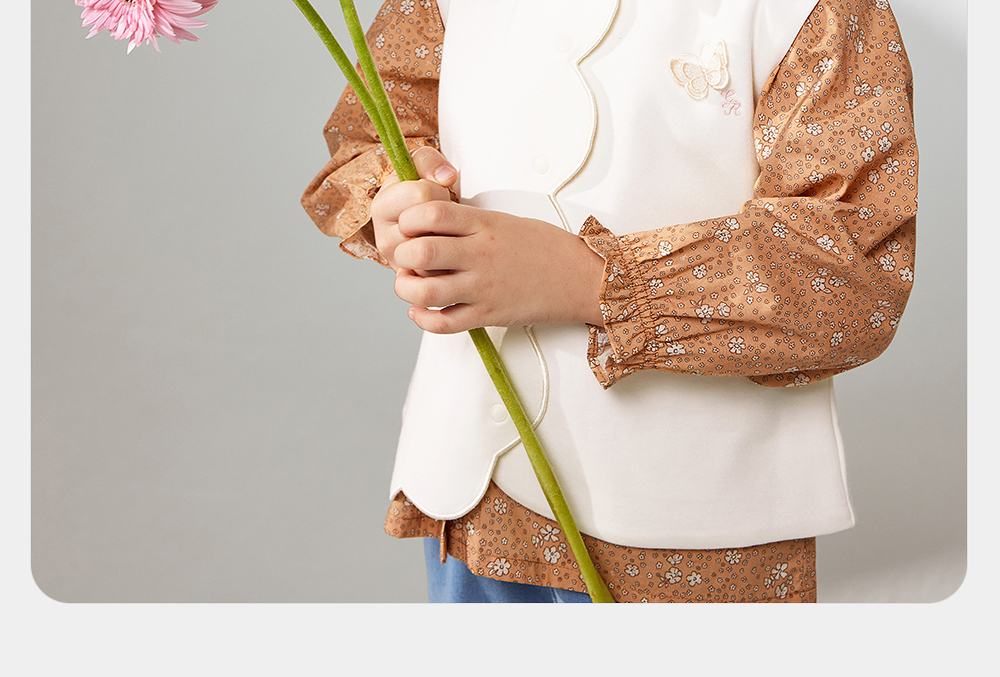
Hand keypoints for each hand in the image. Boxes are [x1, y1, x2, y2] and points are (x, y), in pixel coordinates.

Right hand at [370, 146, 457, 273]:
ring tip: (446, 233)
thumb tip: (446, 176)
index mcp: (382, 207)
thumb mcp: (421, 170)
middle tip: (443, 216)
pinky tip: (450, 252)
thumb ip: (428, 160)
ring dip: (450, 240)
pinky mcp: (417, 284)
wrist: (433, 232)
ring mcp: (401, 266)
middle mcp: (385, 240)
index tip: (437, 192)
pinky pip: (443, 273)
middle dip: (446, 216)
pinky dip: (453, 262)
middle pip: (429, 223)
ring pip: (437, 252)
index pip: (419, 194)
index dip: (437, 190)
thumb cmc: (426, 198)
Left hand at [393, 202, 606, 332]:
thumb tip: (430, 223)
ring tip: (409, 284)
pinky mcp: (489, 315)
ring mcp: (484, 288)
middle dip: (401, 256)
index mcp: (484, 225)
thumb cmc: (546, 247)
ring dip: (406, 289)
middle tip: (406, 258)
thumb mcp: (505, 221)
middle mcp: (480, 255)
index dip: (408, 218)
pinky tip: (420, 311)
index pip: (429, 212)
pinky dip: (423, 320)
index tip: (409, 226)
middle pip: (419, 252)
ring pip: (425, 292)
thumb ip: (468, 223)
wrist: (582, 278)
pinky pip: (444, 324)